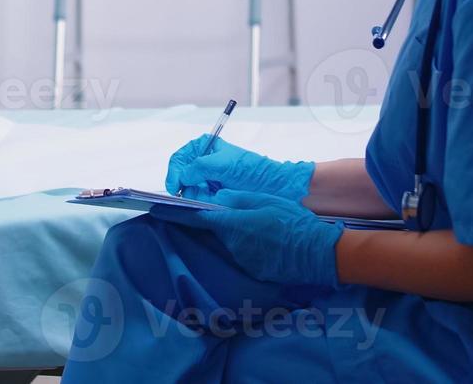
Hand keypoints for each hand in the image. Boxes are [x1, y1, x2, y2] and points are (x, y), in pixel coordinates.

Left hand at [152, 190, 342, 287]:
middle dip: (218, 222)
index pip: (195, 218)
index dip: (173, 213)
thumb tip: (217, 200)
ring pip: (230, 243)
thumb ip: (237, 199)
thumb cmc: (292, 222)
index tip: (155, 209)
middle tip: (238, 214)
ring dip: (237, 235)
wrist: (317, 253)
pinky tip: (268, 243)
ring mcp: (242, 260)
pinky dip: (250, 248)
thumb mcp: (264, 200)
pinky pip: (244, 255)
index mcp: (232, 224)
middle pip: (216, 231)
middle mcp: (232, 245)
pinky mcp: (253, 271)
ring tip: (262, 228)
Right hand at [165, 136, 313, 202]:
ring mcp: (208, 178)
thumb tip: (183, 177)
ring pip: (189, 189)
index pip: (180, 158)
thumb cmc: (250, 170)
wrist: (271, 186)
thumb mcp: (223, 164)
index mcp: (205, 147)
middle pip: (182, 175)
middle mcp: (204, 162)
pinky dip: (201, 201)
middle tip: (189, 196)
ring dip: (194, 195)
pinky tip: (210, 202)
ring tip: (208, 198)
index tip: (175, 186)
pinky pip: (199, 198)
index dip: (174, 172)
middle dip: (185, 186)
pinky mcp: (213, 193)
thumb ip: (198, 167)